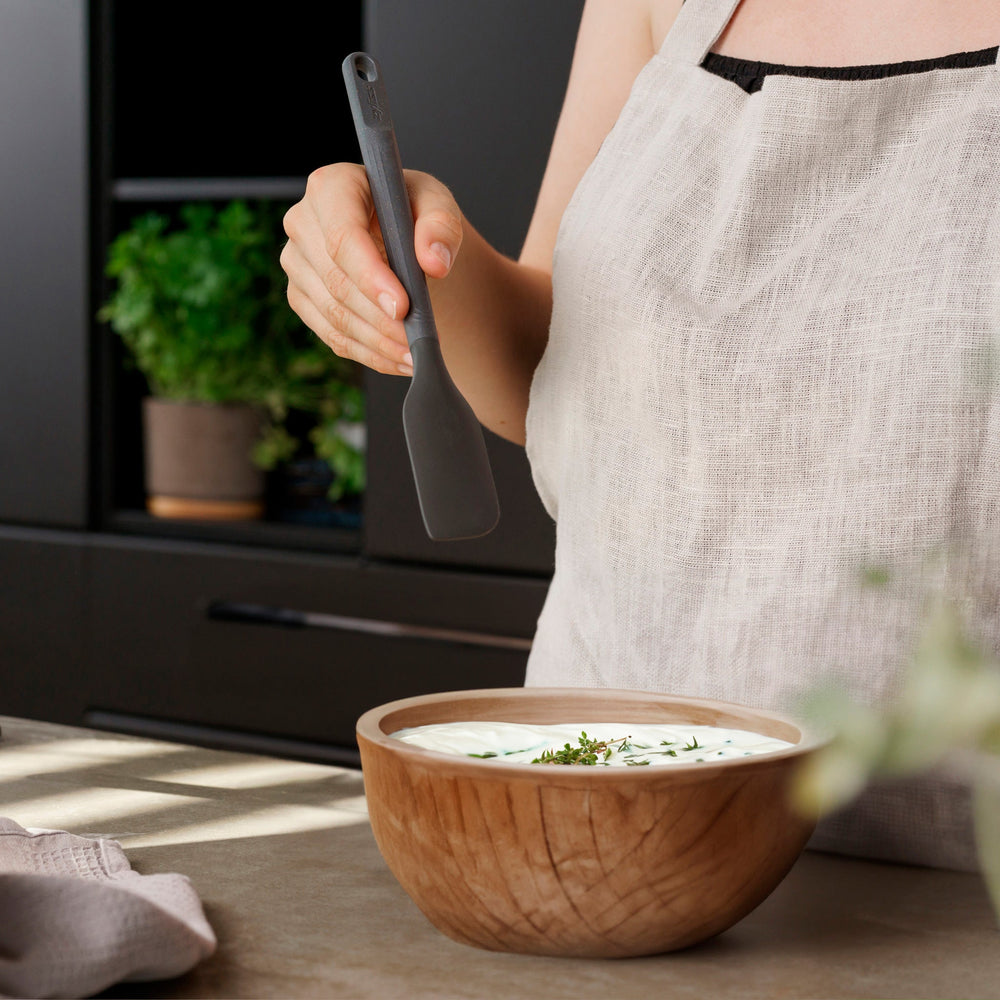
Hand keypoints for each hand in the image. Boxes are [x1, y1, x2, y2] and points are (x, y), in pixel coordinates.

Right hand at [281, 163, 463, 375]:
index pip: (342, 237)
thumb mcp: (437, 205)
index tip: (403, 306)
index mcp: (331, 187)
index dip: (371, 276)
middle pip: (337, 283)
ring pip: (334, 315)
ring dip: (378, 342)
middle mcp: (302, 222)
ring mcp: (297, 264)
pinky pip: (332, 336)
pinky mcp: (302, 298)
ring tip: (416, 354)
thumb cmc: (414, 213)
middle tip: (419, 339)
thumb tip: (434, 260)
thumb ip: (441, 225)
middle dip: (381, 319)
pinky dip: (369, 353)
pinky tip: (400, 360)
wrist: (400, 237)